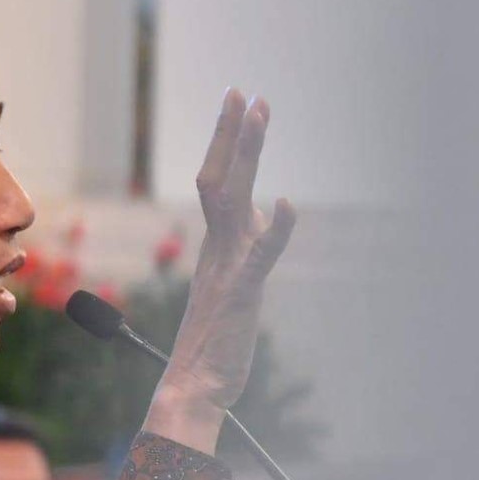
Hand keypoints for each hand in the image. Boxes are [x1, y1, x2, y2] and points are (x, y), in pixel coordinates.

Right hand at [144, 88, 295, 452]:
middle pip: (220, 180)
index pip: (218, 184)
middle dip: (232, 135)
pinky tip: (285, 205)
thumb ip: (241, 251)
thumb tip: (261, 217)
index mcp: (215, 248)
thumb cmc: (212, 345)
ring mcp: (227, 268)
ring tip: (256, 115)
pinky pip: (259, 256)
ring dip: (246, 156)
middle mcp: (218, 250)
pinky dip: (273, 230)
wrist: (194, 386)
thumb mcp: (230, 288)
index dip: (227, 144)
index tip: (239, 107)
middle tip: (243, 93)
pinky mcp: (241, 294)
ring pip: (233, 201)